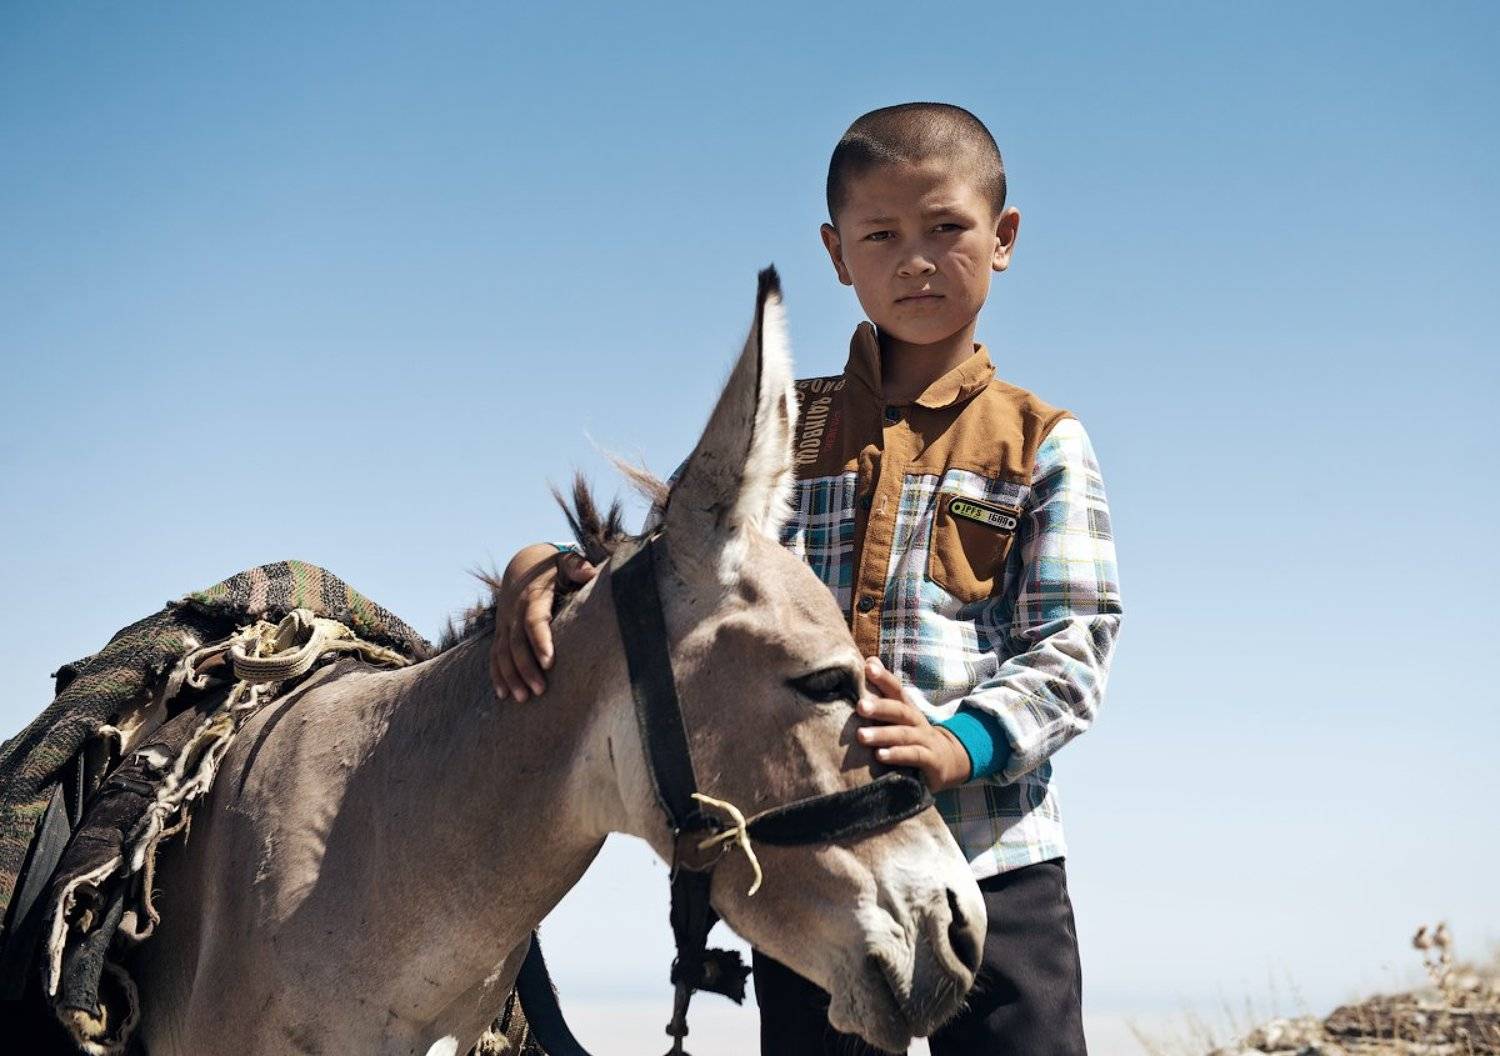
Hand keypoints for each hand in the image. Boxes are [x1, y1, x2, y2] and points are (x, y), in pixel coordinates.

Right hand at [488, 544, 597, 701]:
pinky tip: (504, 695)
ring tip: (523, 699)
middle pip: (516, 643)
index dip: (540, 640)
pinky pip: (494, 655)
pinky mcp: (500, 632)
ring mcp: (505, 623)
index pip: (534, 621)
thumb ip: (577, 565)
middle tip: (540, 690)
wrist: (523, 565)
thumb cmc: (553, 567)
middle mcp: (514, 612)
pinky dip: (497, 675)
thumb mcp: (565, 561)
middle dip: (526, 668)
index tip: (549, 662)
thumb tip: (589, 571)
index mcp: (533, 597)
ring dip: (511, 676)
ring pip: (502, 653)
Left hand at [855, 657, 971, 791]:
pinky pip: (914, 756)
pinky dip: (898, 755)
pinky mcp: (930, 761)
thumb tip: (869, 660)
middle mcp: (916, 721)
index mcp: (907, 708)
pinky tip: (880, 756)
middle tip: (860, 706)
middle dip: (880, 707)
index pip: (896, 689)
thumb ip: (884, 690)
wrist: (948, 760)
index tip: (868, 667)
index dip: (884, 678)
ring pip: (904, 735)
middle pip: (900, 710)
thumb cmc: (913, 733)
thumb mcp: (900, 713)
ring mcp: (925, 740)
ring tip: (861, 736)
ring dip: (883, 735)